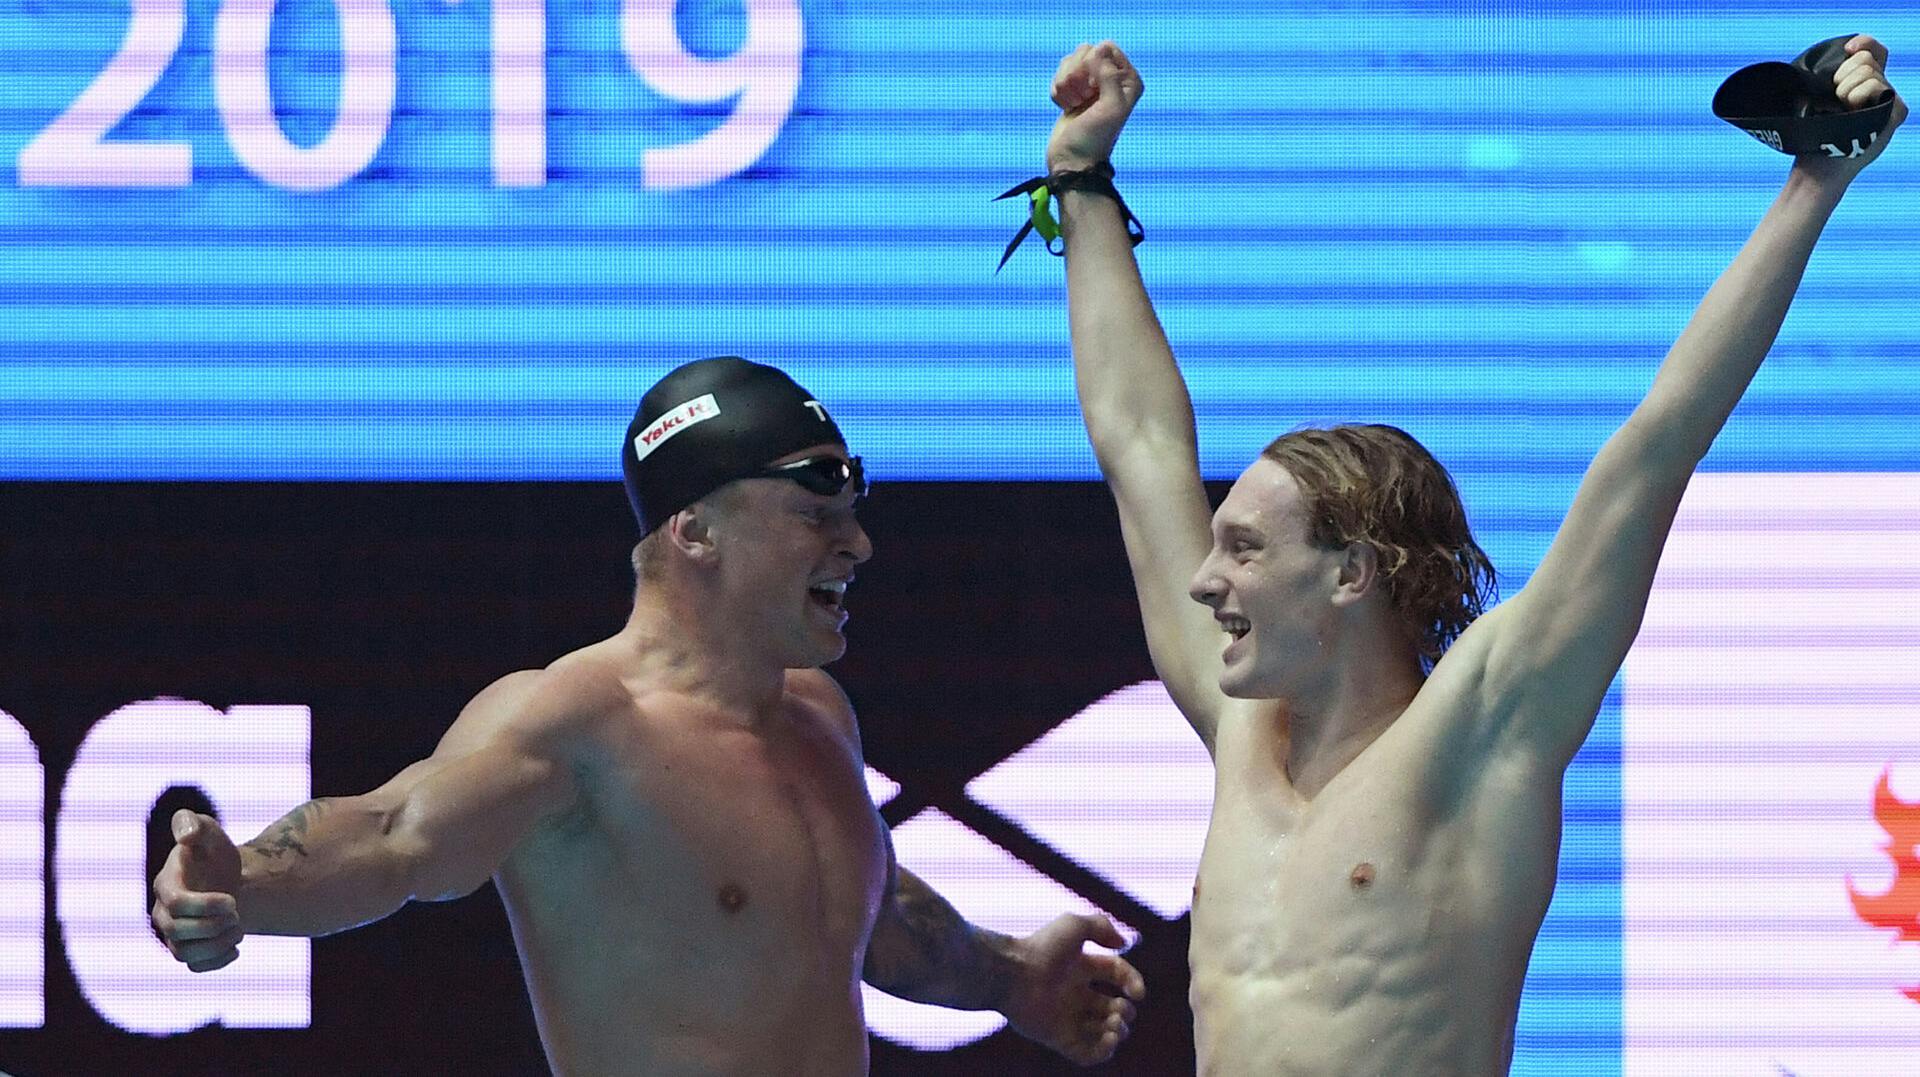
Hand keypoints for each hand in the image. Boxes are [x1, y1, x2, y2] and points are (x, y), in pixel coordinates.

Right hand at [150, 809, 245, 971]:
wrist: (226, 878)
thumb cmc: (214, 853)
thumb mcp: (208, 832)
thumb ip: (193, 824)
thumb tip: (186, 835)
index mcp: (166, 884)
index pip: (178, 904)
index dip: (207, 906)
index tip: (231, 900)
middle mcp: (163, 912)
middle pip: (179, 932)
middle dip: (215, 925)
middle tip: (237, 912)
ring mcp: (172, 933)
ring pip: (184, 954)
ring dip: (218, 944)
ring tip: (238, 928)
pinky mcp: (187, 949)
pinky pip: (194, 967)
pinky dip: (218, 961)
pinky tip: (235, 947)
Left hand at [1002, 912, 1145, 1065]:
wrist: (1011, 974)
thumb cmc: (1042, 948)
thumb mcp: (1074, 925)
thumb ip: (1101, 926)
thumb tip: (1123, 944)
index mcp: (1081, 968)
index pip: (1117, 975)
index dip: (1133, 982)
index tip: (1138, 993)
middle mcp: (1076, 993)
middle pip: (1113, 1008)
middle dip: (1125, 1012)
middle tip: (1118, 1010)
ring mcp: (1067, 1018)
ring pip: (1103, 1033)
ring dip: (1117, 1032)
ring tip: (1112, 1025)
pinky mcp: (1058, 1039)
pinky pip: (1087, 1054)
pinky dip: (1103, 1052)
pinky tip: (1107, 1040)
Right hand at [1046, 41, 1143, 173]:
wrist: (1072, 162)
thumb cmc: (1094, 138)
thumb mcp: (1111, 108)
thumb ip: (1109, 76)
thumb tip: (1096, 52)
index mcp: (1128, 80)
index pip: (1105, 47)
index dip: (1092, 65)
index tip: (1092, 91)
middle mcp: (1112, 79)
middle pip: (1085, 51)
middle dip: (1076, 74)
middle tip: (1081, 99)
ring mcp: (1092, 85)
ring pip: (1070, 61)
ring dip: (1065, 84)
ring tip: (1073, 105)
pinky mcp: (1074, 92)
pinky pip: (1060, 74)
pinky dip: (1058, 91)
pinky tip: (1066, 108)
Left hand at [1795, 34, 1904, 183]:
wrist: (1817, 168)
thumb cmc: (1815, 136)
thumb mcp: (1819, 102)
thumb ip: (1831, 79)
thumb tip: (1836, 57)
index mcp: (1864, 84)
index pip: (1873, 50)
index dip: (1863, 43)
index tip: (1847, 48)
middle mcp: (1880, 90)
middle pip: (1866, 59)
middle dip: (1843, 76)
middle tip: (1834, 101)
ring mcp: (1889, 101)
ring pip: (1870, 72)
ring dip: (1846, 90)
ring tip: (1842, 111)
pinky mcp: (1896, 113)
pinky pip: (1876, 87)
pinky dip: (1858, 96)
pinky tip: (1855, 112)